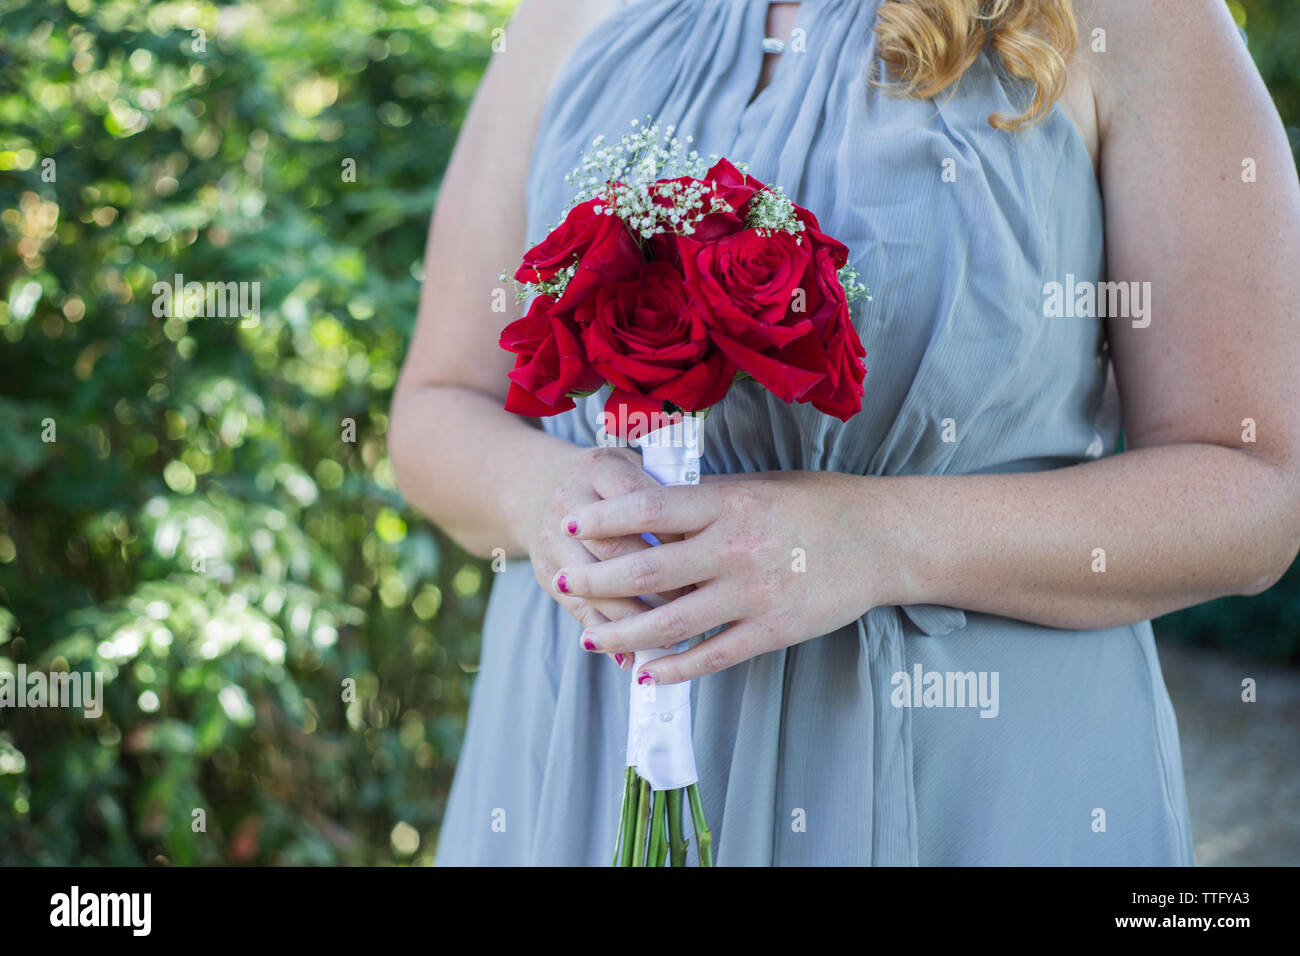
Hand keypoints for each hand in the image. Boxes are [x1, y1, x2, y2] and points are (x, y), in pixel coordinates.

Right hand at [524, 444, 689, 667]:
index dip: (675, 531)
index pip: (642, 503)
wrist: (538, 487)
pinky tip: (637, 652)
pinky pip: (580, 610)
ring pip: (595, 587)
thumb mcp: (635, 468)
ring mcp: (551, 539)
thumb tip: (717, 523)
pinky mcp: (545, 573)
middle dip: (659, 578)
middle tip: (698, 597)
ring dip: (636, 615)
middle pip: (616, 548)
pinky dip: (611, 634)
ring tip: (674, 632)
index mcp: (599, 468)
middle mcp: (568, 500)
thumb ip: (668, 490)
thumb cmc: (610, 482)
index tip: (708, 552)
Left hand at [553, 471, 897, 683]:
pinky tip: (647, 672)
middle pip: (646, 569)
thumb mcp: (754, 486)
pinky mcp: (774, 630)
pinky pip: (713, 656)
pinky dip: (675, 668)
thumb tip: (644, 509)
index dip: (603, 519)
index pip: (647, 508)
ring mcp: (754, 593)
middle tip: (561, 586)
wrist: (881, 538)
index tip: (571, 526)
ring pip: (671, 622)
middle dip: (595, 581)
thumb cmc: (815, 503)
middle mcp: (734, 548)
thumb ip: (702, 501)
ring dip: (623, 633)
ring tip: (590, 640)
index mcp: (726, 503)